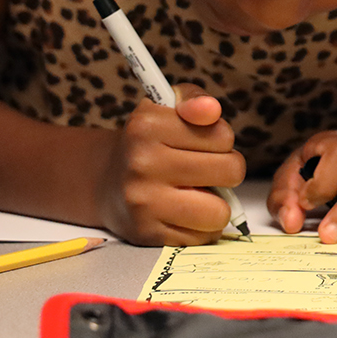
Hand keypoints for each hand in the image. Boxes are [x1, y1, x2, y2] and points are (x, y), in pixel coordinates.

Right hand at [98, 83, 246, 245]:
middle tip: (206, 169)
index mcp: (147, 126)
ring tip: (198, 193)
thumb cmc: (149, 141)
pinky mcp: (146, 234)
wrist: (106, 182)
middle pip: (231, 171)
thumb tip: (211, 110)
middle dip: (227, 170)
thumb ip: (195, 100)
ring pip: (219, 212)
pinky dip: (200, 227)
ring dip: (217, 204)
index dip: (221, 140)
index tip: (203, 143)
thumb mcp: (167, 107)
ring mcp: (143, 203)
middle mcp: (142, 164)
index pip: (223, 137)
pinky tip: (183, 212)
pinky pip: (202, 237)